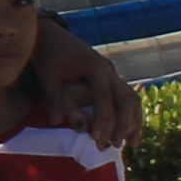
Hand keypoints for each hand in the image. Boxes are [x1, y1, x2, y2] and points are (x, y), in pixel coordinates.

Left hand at [43, 13, 141, 149]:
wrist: (51, 35)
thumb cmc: (47, 55)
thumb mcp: (47, 76)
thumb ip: (53, 98)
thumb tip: (55, 122)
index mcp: (94, 66)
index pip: (103, 97)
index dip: (101, 119)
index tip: (96, 138)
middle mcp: (108, 68)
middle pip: (126, 98)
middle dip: (124, 123)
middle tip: (116, 145)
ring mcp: (112, 72)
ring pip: (131, 98)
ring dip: (134, 120)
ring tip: (133, 144)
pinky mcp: (110, 77)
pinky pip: (126, 97)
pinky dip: (130, 114)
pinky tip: (130, 132)